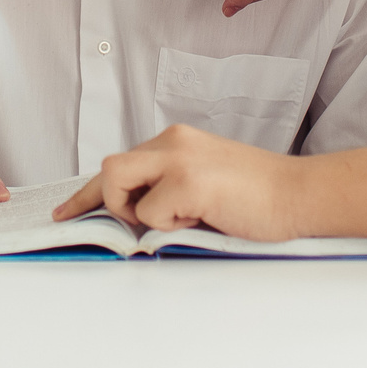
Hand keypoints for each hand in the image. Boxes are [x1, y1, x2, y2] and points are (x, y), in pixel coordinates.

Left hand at [54, 124, 311, 242]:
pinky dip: (168, 227)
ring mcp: (179, 159)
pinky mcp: (188, 182)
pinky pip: (150, 213)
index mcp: (176, 141)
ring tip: (177, 219)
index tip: (66, 211)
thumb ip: (168, 188)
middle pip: (108, 169)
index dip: (87, 193)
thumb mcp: (204, 182)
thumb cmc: (259, 196)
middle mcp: (172, 142)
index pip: (119, 165)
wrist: (300, 194)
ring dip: (137, 212)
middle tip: (132, 226)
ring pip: (117, 184)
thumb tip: (134, 215)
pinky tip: (202, 219)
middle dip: (106, 204)